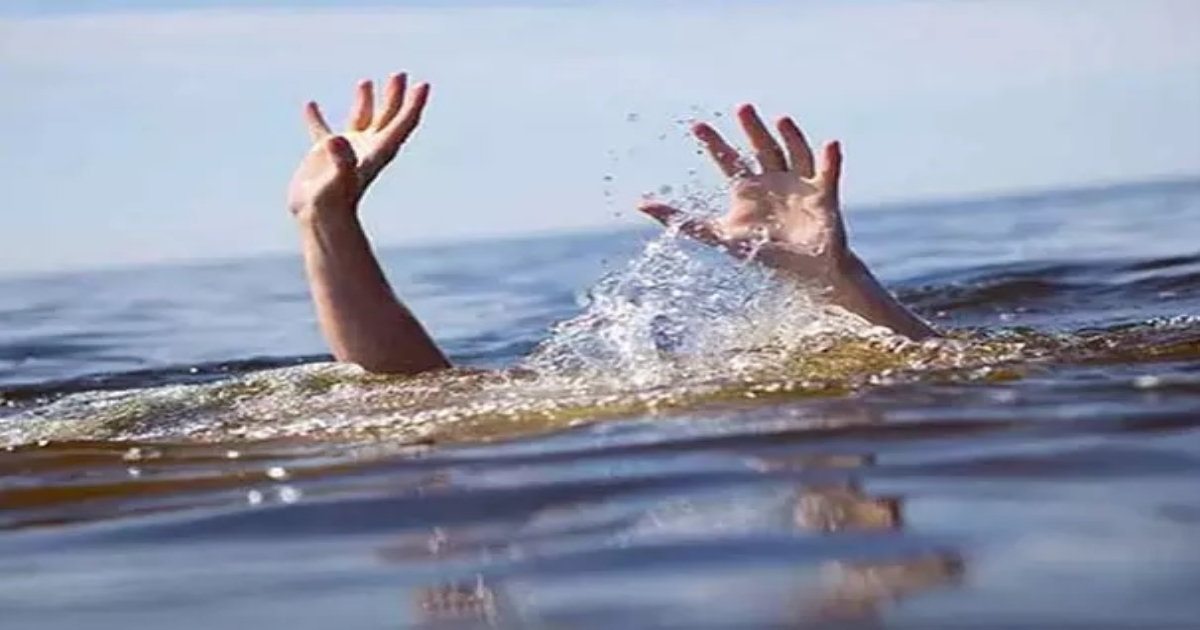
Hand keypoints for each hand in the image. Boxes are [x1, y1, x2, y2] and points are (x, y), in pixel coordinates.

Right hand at [287, 73, 430, 219]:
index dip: (414, 105)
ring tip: (366, 82)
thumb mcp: (338, 181)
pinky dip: (316, 118)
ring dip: (365, 101)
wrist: (318, 220)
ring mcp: (346, 151)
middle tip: (401, 74)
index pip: (401, 124)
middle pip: (387, 117)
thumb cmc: (332, 204)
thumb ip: (340, 160)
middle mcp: (366, 148)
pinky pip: (321, 130)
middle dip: (395, 96)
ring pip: (360, 119)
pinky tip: (311, 104)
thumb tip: (336, 139)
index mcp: (377, 152)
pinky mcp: (324, 155)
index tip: (423, 86)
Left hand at [639, 104, 848, 282]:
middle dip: (751, 128)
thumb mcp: (719, 236)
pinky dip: (830, 159)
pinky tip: (830, 143)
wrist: (805, 272)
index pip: (728, 160)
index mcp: (748, 188)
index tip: (696, 126)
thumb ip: (682, 221)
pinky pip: (828, 173)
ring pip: (794, 152)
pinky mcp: (824, 195)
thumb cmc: (764, 253)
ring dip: (789, 136)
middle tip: (741, 107)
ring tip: (780, 119)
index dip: (713, 143)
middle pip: (761, 147)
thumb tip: (640, 205)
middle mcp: (774, 179)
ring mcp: (800, 184)